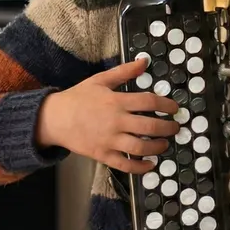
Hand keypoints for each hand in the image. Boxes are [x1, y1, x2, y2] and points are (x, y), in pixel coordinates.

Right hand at [36, 57, 180, 172]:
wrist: (54, 118)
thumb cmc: (77, 98)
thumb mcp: (100, 80)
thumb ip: (123, 71)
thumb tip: (144, 61)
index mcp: (116, 101)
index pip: (149, 101)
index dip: (166, 104)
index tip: (175, 109)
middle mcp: (115, 121)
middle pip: (149, 126)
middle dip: (168, 128)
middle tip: (175, 128)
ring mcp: (109, 140)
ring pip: (140, 147)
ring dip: (158, 147)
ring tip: (165, 144)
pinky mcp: (102, 155)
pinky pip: (125, 165)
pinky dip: (140, 167)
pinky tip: (150, 164)